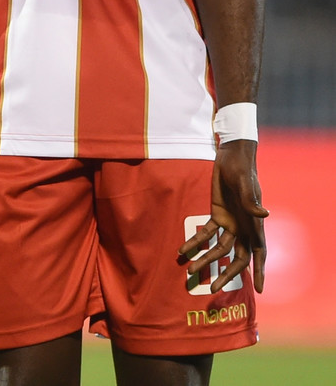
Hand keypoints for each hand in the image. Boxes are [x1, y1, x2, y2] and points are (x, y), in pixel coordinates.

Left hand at [179, 140, 267, 293]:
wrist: (231, 155)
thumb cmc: (242, 169)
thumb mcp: (246, 184)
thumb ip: (251, 200)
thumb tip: (264, 215)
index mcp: (254, 223)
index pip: (259, 253)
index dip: (259, 271)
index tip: (259, 290)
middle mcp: (243, 227)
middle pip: (236, 258)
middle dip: (226, 274)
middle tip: (213, 288)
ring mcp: (229, 222)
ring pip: (218, 249)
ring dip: (206, 260)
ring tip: (190, 271)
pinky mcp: (216, 214)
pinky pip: (205, 233)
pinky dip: (195, 242)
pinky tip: (182, 250)